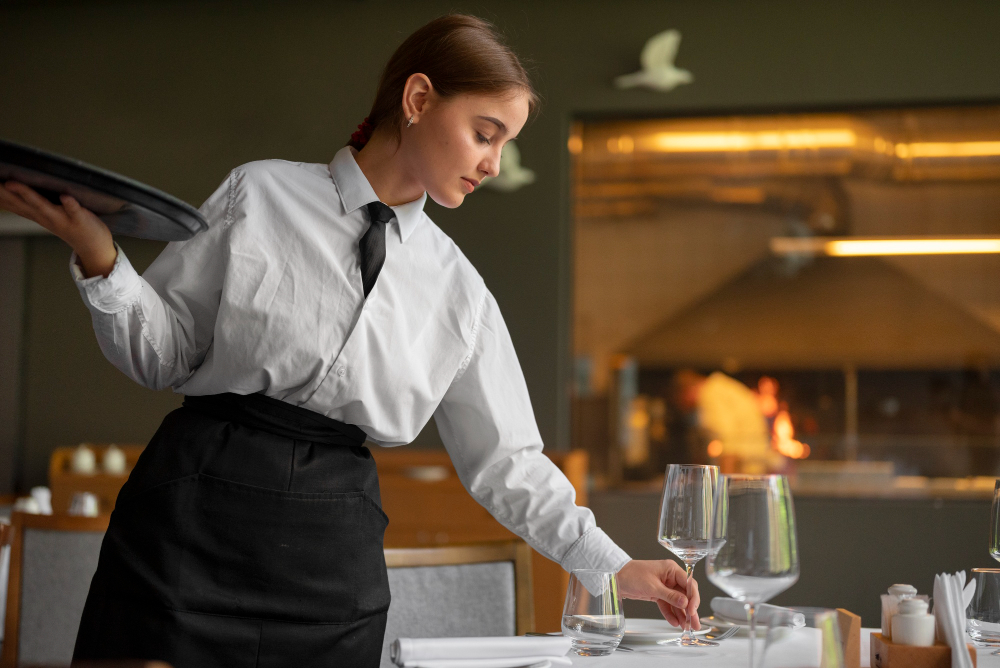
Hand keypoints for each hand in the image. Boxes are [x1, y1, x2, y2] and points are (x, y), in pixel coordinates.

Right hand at [0, 181, 115, 277]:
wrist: (93, 248)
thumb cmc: (69, 226)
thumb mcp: (44, 216)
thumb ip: (28, 205)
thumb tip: (10, 191)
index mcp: (37, 215)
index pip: (12, 203)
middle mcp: (45, 217)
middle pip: (21, 203)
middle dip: (4, 193)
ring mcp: (62, 219)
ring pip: (43, 206)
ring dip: (28, 195)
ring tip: (13, 183)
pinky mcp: (80, 219)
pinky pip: (74, 211)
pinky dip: (69, 204)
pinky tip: (65, 196)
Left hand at [616, 559, 700, 628]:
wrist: (616, 577)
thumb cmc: (632, 575)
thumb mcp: (652, 587)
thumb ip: (670, 596)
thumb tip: (685, 603)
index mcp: (671, 569)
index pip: (689, 584)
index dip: (693, 598)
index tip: (692, 610)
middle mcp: (670, 577)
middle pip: (685, 594)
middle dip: (690, 610)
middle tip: (694, 623)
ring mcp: (664, 586)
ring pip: (677, 602)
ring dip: (681, 614)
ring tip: (685, 627)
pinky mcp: (657, 593)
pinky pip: (667, 604)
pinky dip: (670, 613)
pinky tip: (674, 622)